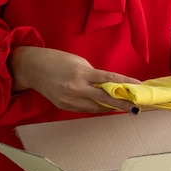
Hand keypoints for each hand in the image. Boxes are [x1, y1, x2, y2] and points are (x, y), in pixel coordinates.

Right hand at [8, 46, 141, 113]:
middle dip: (122, 104)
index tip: (138, 86)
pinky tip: (106, 106)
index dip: (125, 83)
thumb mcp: (79, 63)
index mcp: (82, 73)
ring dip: (111, 107)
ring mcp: (70, 100)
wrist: (32, 68)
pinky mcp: (65, 107)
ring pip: (97, 107)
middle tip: (136, 107)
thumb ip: (95, 75)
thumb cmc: (58, 61)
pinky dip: (97, 107)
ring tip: (124, 106)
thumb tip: (110, 85)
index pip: (109, 79)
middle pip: (105, 98)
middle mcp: (76, 88)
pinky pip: (86, 109)